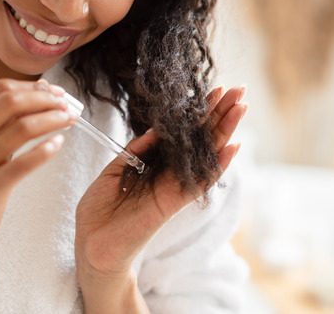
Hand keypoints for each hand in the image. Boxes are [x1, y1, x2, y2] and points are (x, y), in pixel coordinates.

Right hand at [0, 79, 77, 253]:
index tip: (54, 91)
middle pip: (11, 102)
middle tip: (67, 105)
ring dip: (52, 120)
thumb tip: (36, 96)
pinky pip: (24, 164)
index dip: (32, 86)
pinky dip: (46, 150)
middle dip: (45, 99)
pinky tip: (58, 143)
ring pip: (22, 129)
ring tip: (70, 120)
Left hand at [74, 86, 247, 279]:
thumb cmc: (100, 209)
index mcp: (155, 162)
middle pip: (202, 138)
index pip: (183, 132)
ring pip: (207, 154)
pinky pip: (200, 181)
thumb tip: (156, 130)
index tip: (216, 90)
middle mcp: (170, 172)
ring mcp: (175, 186)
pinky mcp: (174, 202)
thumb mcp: (115, 169)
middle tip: (240, 90)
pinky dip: (218, 165)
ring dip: (226, 130)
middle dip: (221, 114)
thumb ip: (137, 149)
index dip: (199, 111)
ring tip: (242, 107)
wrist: (92, 242)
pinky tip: (233, 146)